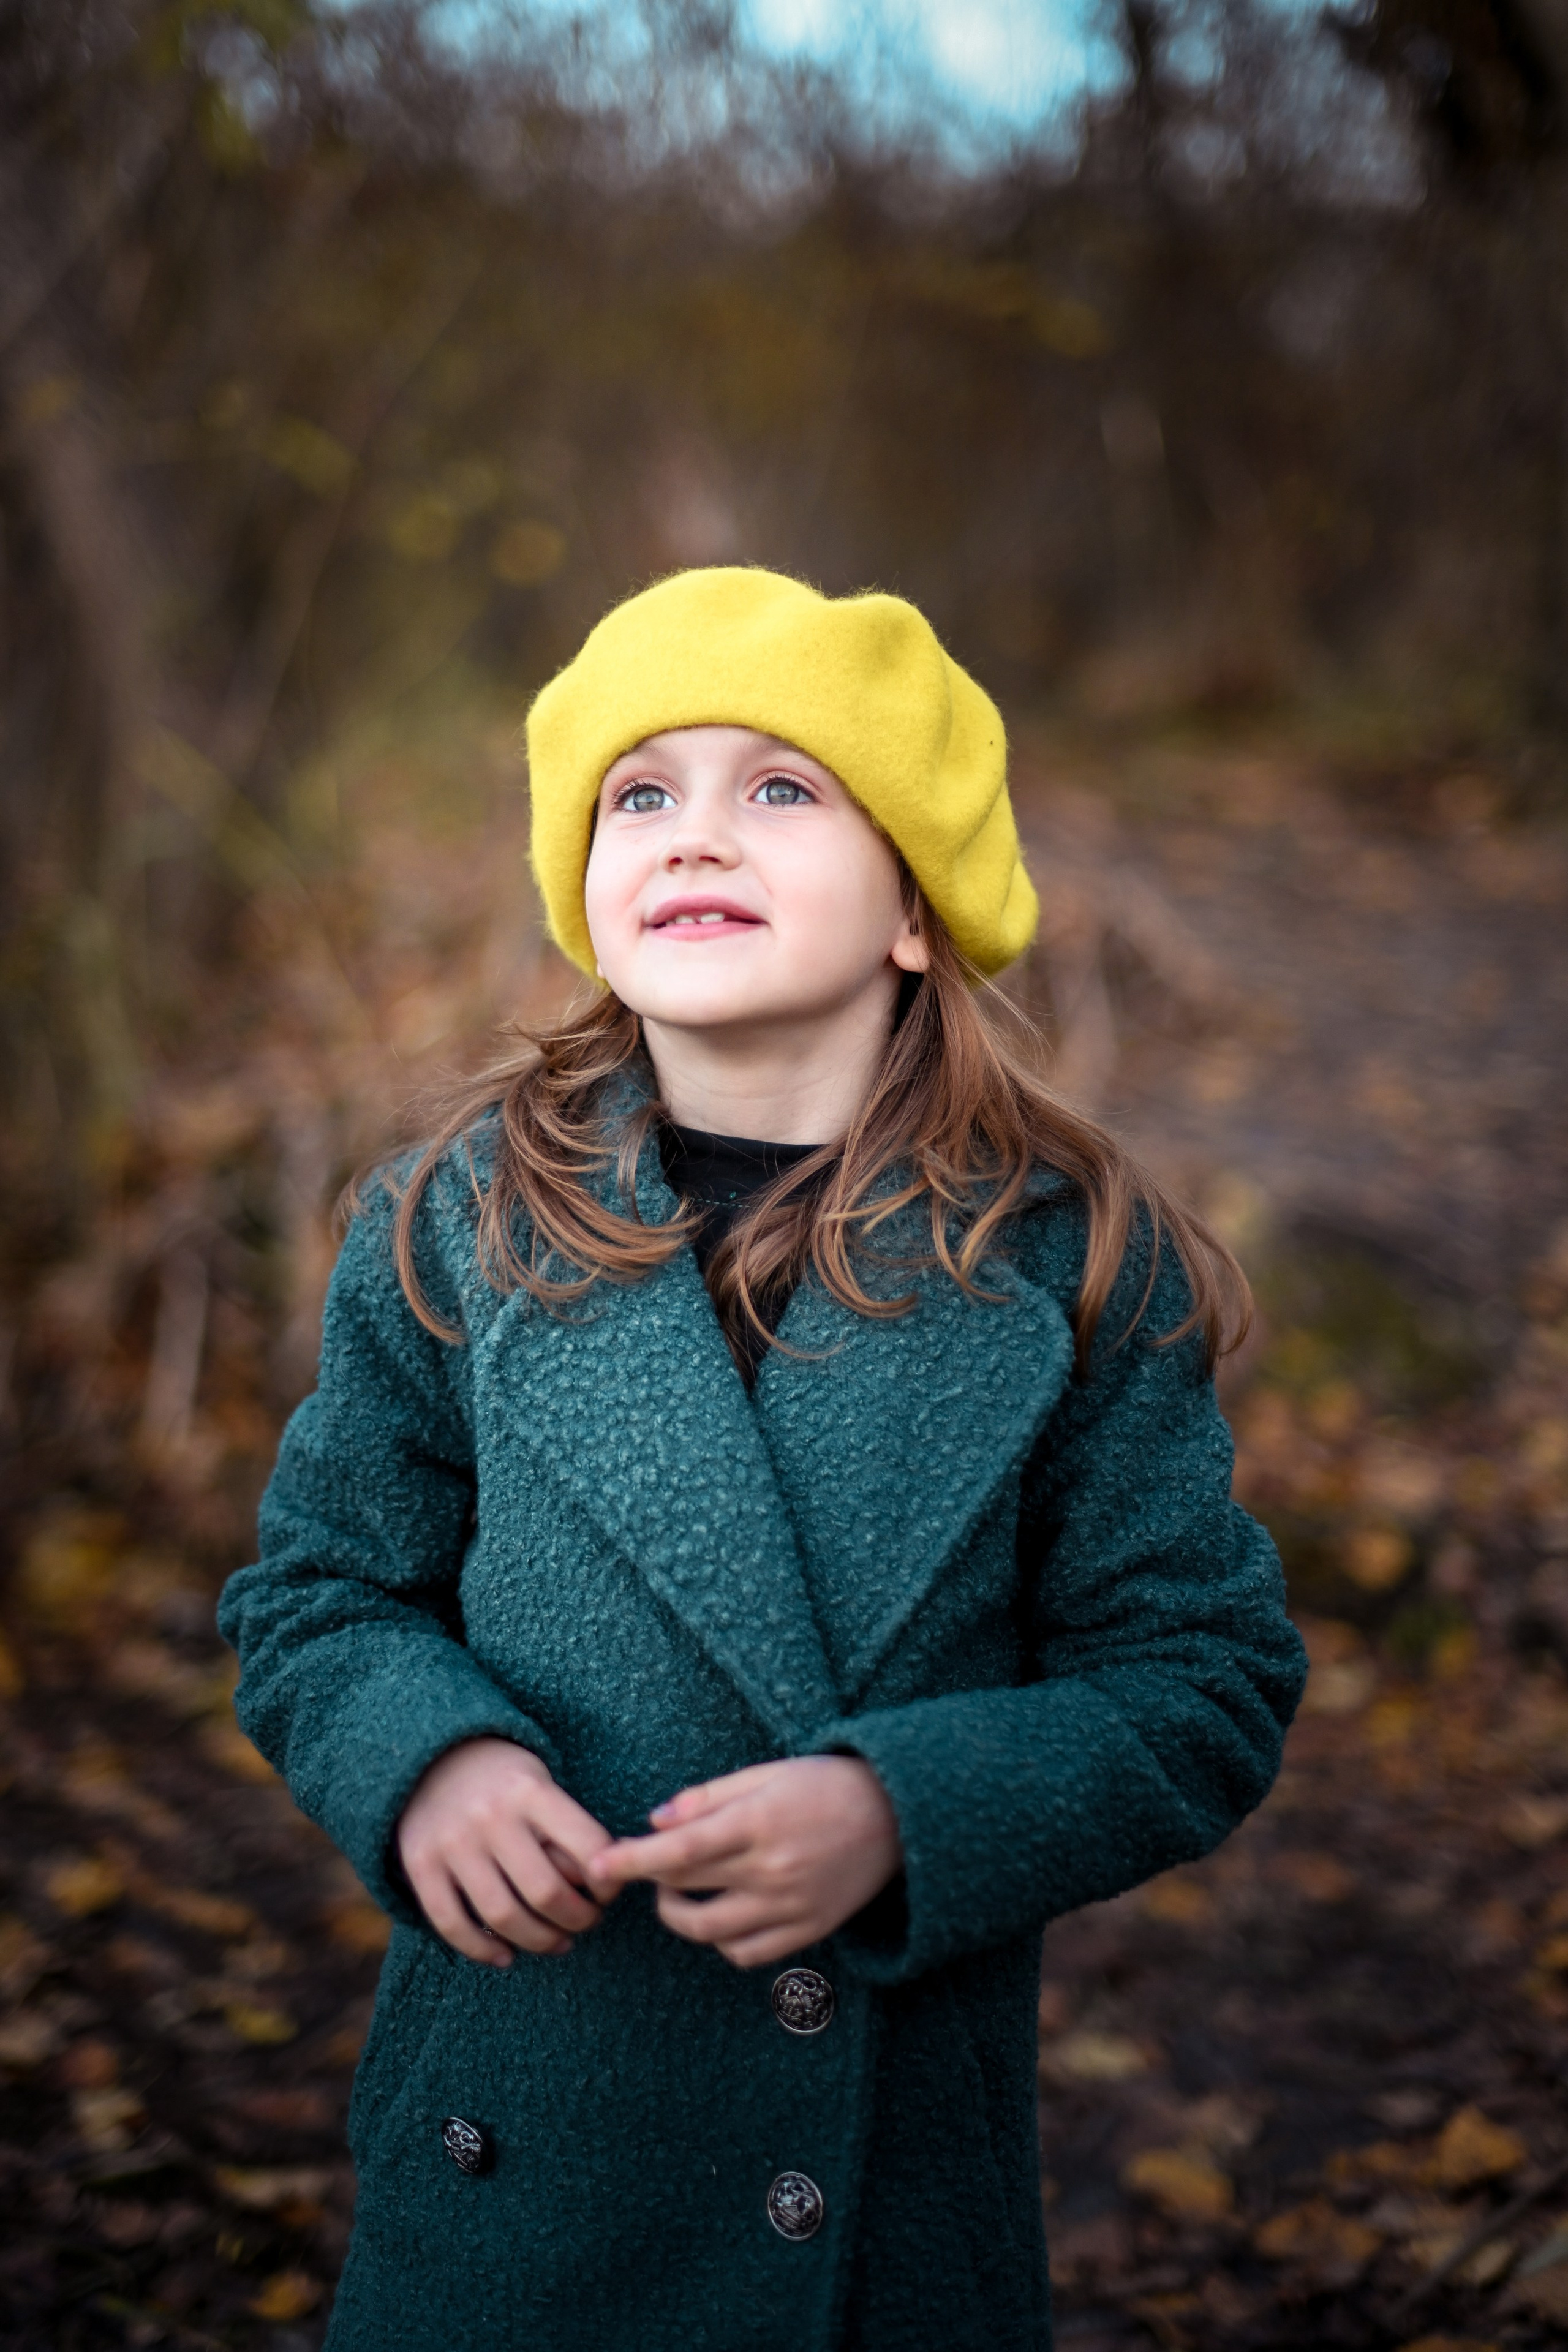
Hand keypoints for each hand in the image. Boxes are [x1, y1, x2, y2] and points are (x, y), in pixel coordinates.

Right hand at [396, 1738, 612, 1965]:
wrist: (431, 1757)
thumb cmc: (504, 1780)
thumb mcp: (541, 1783)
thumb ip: (568, 1828)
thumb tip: (610, 1877)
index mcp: (529, 1791)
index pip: (586, 1847)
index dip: (608, 1882)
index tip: (609, 1893)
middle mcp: (490, 1817)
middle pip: (545, 1892)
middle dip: (578, 1919)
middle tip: (587, 1922)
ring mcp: (452, 1843)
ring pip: (502, 1916)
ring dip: (538, 1941)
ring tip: (557, 1942)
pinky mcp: (420, 1865)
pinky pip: (452, 1924)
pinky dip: (481, 1950)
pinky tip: (506, 1956)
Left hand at [586, 1755, 902, 1968]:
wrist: (896, 1816)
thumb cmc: (823, 1785)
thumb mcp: (765, 1774)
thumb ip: (708, 1798)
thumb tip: (654, 1823)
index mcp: (758, 1824)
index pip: (679, 1853)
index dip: (631, 1861)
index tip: (596, 1865)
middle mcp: (771, 1871)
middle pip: (686, 1893)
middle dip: (652, 1883)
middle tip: (650, 1866)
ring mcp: (790, 1907)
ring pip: (709, 1933)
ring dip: (680, 1915)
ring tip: (682, 1893)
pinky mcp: (807, 1931)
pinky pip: (745, 1953)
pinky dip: (722, 1940)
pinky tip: (723, 1913)